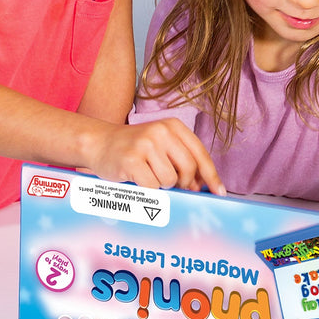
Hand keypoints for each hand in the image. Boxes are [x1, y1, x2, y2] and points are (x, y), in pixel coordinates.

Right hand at [85, 118, 224, 194]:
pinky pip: (152, 187)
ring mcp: (145, 144)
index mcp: (173, 126)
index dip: (211, 175)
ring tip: (148, 175)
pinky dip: (147, 190)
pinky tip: (137, 179)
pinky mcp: (131, 160)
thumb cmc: (135, 150)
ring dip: (161, 186)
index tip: (219, 192)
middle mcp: (161, 131)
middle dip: (184, 184)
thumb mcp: (161, 146)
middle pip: (188, 169)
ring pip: (170, 180)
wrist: (99, 143)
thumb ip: (182, 161)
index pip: (200, 153)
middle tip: (172, 185)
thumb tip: (202, 186)